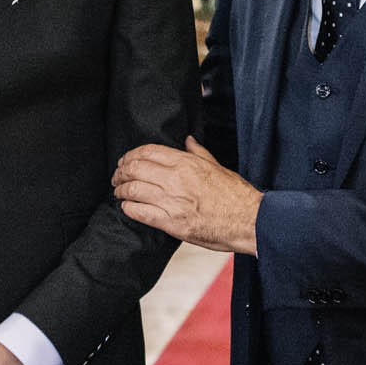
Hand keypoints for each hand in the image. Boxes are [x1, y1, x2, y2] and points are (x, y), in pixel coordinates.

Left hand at [112, 137, 261, 254]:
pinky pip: (141, 213)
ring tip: (119, 192)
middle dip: (121, 172)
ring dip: (122, 190)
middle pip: (135, 169)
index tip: (125, 160)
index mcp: (186, 163)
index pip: (148, 152)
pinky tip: (127, 207)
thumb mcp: (217, 166)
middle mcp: (176, 180)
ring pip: (134, 190)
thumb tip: (188, 141)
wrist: (249, 220)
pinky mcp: (172, 224)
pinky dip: (129, 209)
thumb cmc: (236, 195)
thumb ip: (198, 153)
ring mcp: (173, 202)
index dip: (131, 155)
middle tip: (117, 177)